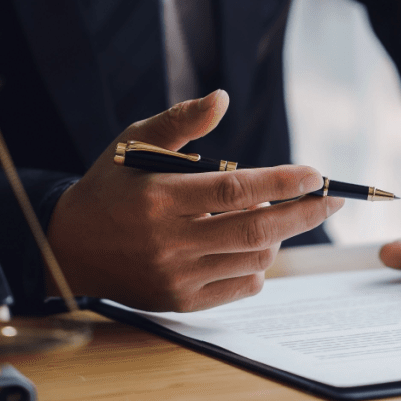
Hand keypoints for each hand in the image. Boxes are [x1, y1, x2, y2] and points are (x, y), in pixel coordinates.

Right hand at [47, 90, 344, 311]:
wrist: (68, 248)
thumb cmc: (111, 185)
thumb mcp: (134, 142)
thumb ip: (180, 121)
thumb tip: (222, 98)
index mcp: (159, 199)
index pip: (235, 190)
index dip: (282, 183)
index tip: (315, 175)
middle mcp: (168, 242)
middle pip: (256, 230)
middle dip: (305, 214)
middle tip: (332, 199)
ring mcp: (176, 277)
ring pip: (255, 258)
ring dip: (278, 235)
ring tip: (272, 215)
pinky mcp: (180, 302)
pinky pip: (242, 285)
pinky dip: (258, 264)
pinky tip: (248, 244)